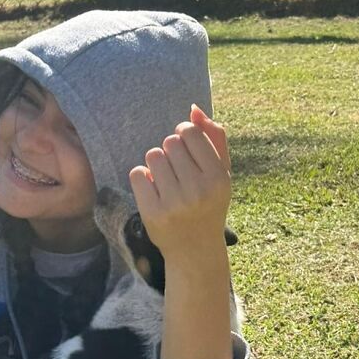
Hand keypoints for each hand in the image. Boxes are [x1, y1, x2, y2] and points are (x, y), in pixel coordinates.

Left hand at [129, 104, 231, 259]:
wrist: (195, 249)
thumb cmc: (209, 202)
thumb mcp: (221, 172)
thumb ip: (214, 137)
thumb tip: (194, 109)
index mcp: (218, 177)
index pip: (190, 132)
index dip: (183, 134)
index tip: (185, 147)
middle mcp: (198, 190)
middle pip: (169, 142)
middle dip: (170, 151)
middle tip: (177, 170)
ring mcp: (174, 203)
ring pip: (152, 155)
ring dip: (156, 163)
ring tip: (166, 180)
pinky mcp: (152, 213)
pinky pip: (137, 173)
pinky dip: (142, 178)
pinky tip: (153, 190)